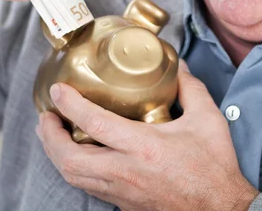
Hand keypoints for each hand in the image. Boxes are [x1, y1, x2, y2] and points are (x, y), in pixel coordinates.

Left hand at [36, 61, 259, 210]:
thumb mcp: (208, 120)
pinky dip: (74, 168)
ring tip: (53, 133)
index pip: (95, 123)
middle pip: (70, 159)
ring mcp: (122, 191)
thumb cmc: (214, 168)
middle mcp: (127, 171)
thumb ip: (190, 88)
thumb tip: (178, 65)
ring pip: (74, 176)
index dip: (70, 105)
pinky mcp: (124, 203)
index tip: (58, 91)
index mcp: (145, 147)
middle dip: (50, 136)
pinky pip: (88, 186)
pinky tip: (77, 154)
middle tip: (47, 116)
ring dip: (56, 154)